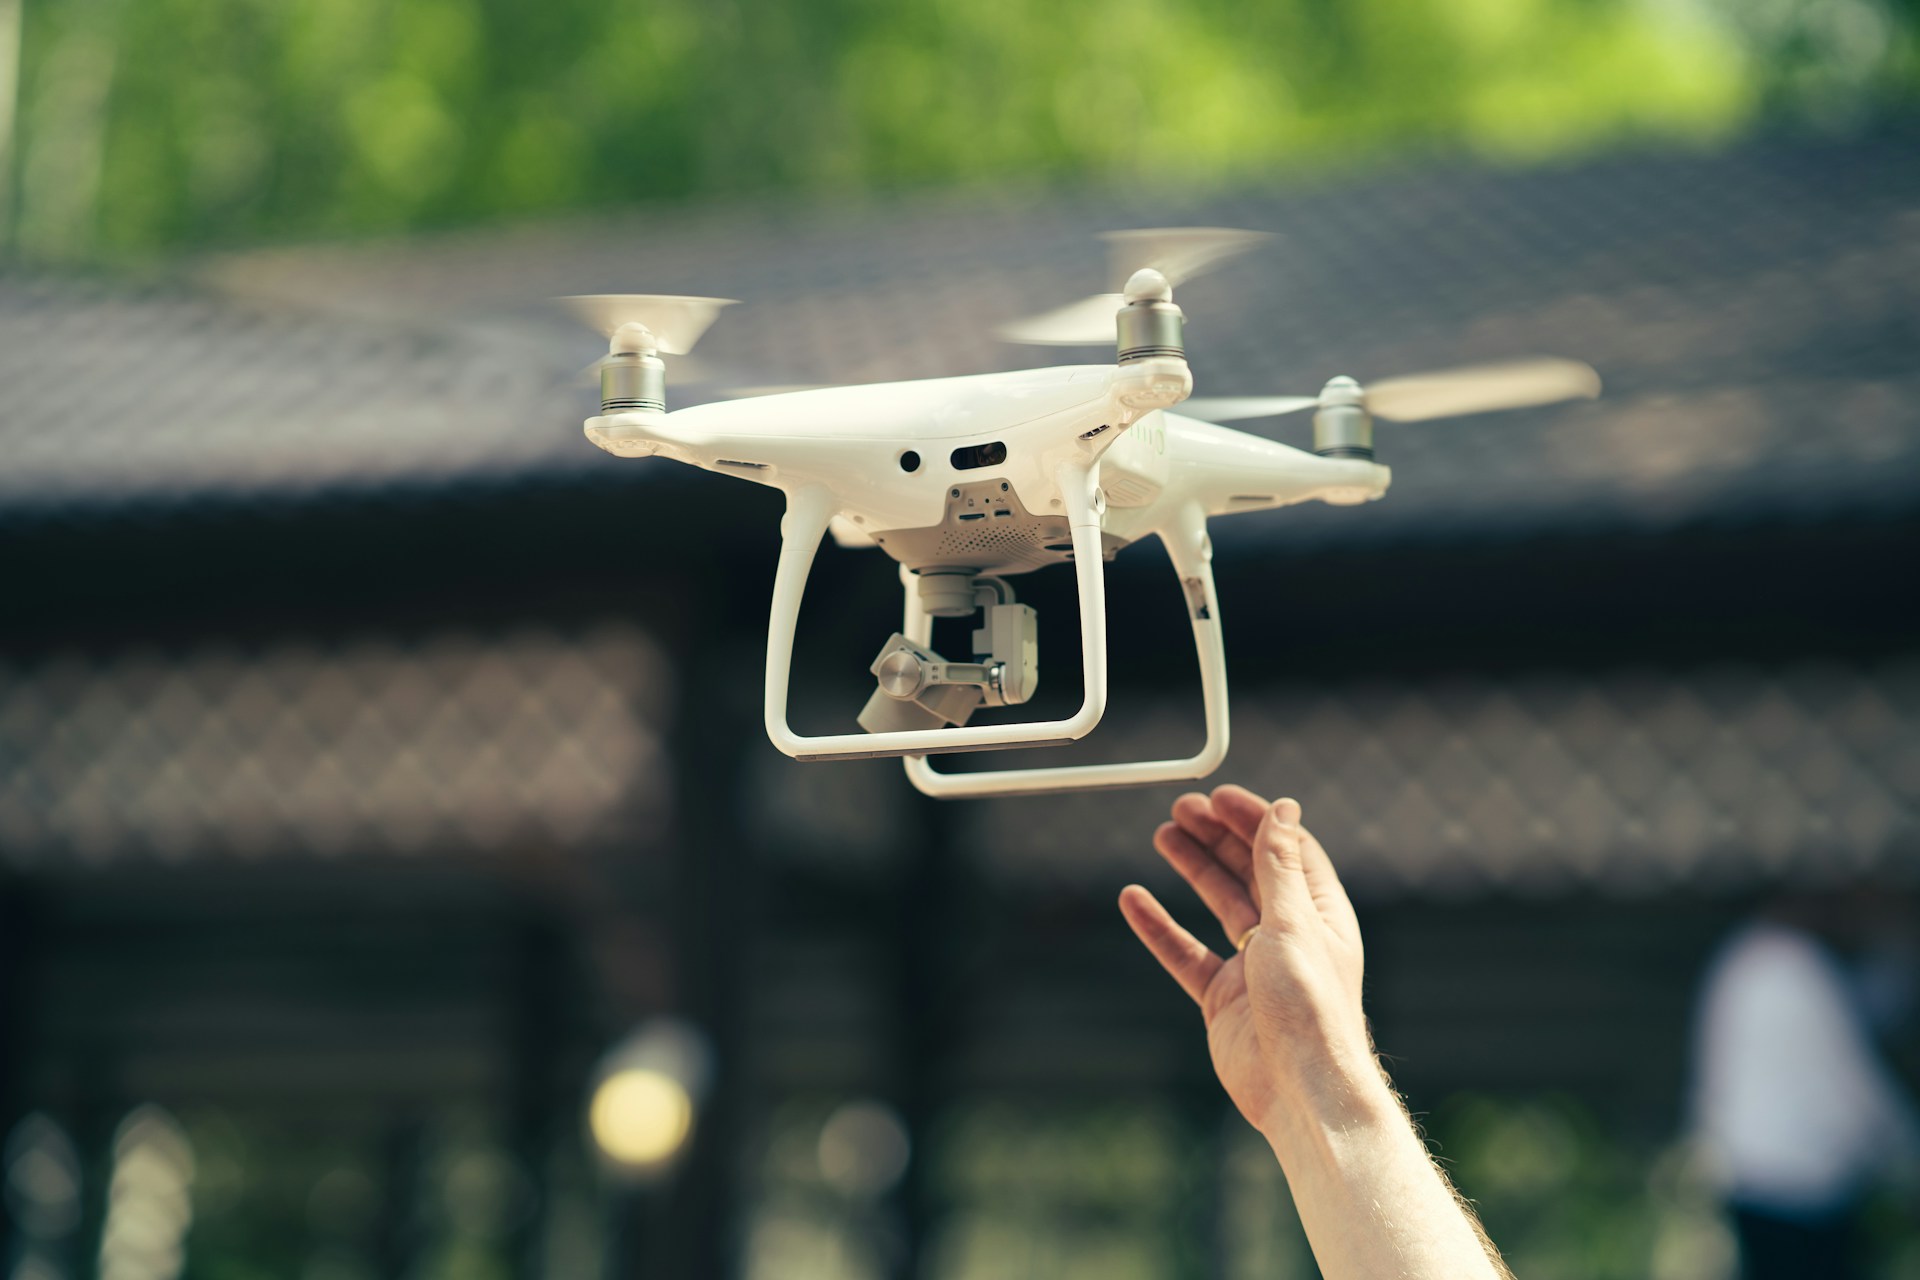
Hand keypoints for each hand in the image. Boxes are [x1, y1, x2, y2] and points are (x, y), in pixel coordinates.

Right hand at [1119, 787, 1379, 1137]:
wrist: (1298, 1090)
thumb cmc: (1310, 1009)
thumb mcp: (1292, 924)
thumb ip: (1279, 866)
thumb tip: (1284, 809)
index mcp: (1319, 915)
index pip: (1286, 851)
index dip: (1254, 820)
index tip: (1218, 796)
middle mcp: (1289, 936)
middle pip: (1250, 872)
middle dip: (1217, 837)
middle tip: (1181, 808)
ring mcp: (1254, 967)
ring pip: (1218, 904)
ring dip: (1193, 869)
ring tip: (1163, 835)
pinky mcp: (1223, 998)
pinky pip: (1186, 952)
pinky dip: (1160, 927)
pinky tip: (1133, 900)